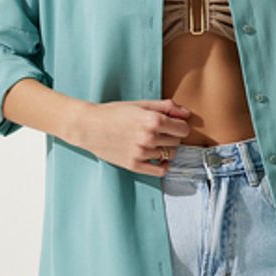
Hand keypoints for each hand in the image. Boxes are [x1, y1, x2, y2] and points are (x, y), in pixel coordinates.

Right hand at [77, 98, 191, 176]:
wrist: (89, 126)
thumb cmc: (113, 113)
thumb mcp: (140, 104)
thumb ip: (166, 107)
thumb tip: (186, 113)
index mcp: (154, 120)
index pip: (183, 129)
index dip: (180, 126)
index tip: (173, 125)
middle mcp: (150, 138)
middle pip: (177, 142)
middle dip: (172, 137)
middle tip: (160, 132)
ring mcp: (142, 153)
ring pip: (170, 155)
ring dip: (165, 149)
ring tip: (152, 142)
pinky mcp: (134, 165)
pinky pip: (160, 171)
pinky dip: (162, 166)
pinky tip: (156, 158)